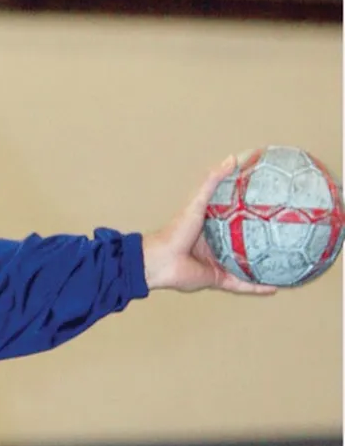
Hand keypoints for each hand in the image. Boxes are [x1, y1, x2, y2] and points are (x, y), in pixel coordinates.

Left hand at [142, 155, 276, 294]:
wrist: (160, 261)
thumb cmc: (175, 231)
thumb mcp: (196, 203)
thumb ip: (211, 182)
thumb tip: (232, 158)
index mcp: (211, 227)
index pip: (236, 218)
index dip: (251, 212)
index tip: (271, 205)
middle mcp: (216, 246)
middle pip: (244, 243)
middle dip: (262, 241)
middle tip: (284, 236)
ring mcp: (218, 263)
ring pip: (246, 265)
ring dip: (264, 266)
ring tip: (286, 264)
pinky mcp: (218, 279)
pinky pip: (242, 285)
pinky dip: (257, 287)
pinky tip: (275, 286)